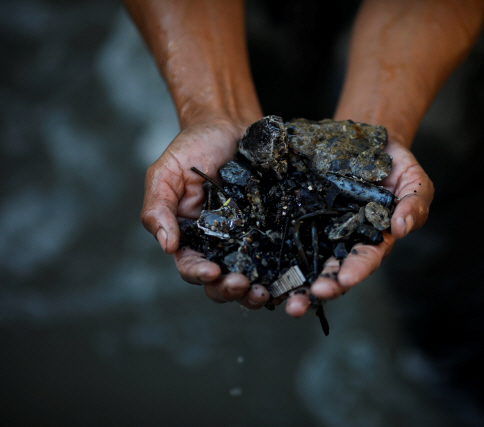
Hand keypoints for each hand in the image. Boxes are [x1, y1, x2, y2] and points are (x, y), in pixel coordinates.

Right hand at [140, 119, 269, 308]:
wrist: (228, 124)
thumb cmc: (192, 148)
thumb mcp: (165, 174)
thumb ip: (158, 209)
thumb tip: (167, 246)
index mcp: (190, 237)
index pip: (190, 266)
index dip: (199, 274)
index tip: (212, 272)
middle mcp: (219, 243)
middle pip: (222, 282)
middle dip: (231, 290)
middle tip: (244, 286)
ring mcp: (247, 237)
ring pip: (251, 276)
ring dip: (256, 290)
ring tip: (267, 291)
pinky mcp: (271, 227)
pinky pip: (277, 254)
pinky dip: (282, 269)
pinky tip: (290, 273)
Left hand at [284, 141, 433, 316]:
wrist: (369, 141)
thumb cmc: (397, 167)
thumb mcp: (414, 182)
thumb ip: (414, 205)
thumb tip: (401, 229)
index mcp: (373, 240)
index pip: (365, 260)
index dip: (356, 271)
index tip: (344, 279)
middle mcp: (343, 241)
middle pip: (330, 272)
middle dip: (315, 290)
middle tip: (298, 305)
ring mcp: (319, 229)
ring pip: (304, 262)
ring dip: (290, 283)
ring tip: (276, 298)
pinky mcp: (300, 214)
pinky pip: (285, 233)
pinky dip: (272, 250)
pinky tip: (256, 267)